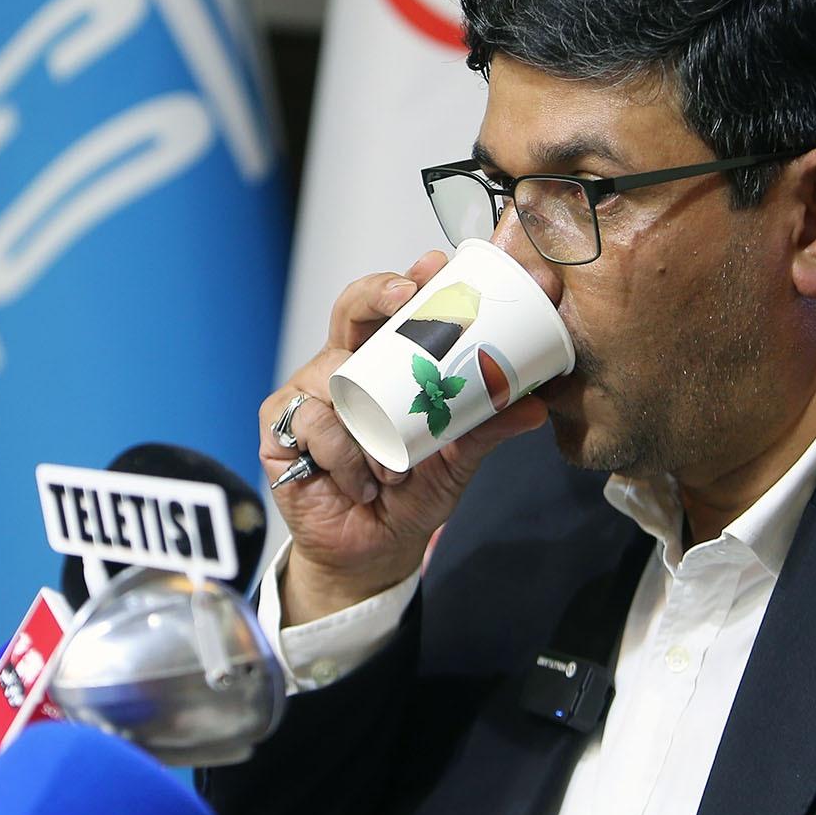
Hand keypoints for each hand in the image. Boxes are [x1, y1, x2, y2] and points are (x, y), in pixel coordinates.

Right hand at [261, 250, 547, 624]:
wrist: (374, 550)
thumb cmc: (411, 491)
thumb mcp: (457, 458)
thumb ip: (487, 428)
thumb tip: (535, 406)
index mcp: (384, 363)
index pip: (392, 307)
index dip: (409, 278)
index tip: (436, 264)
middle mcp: (344, 368)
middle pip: (351, 309)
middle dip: (378, 293)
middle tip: (407, 295)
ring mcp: (309, 396)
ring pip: (334, 375)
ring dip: (368, 421)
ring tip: (396, 468)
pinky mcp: (280, 431)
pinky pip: (314, 427)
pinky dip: (345, 457)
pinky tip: (362, 483)